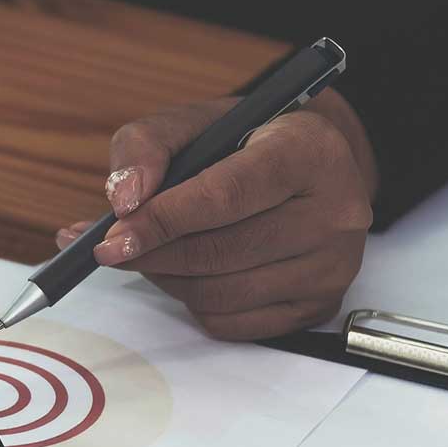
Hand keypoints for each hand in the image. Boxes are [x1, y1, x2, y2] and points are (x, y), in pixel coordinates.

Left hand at [58, 93, 378, 339]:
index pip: (225, 196)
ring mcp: (333, 265)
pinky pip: (233, 323)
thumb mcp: (193, 123)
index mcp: (308, 151)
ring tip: (150, 254)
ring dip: (168, 279)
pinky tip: (187, 274)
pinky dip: (195, 303)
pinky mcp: (320, 304)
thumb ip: (145, 147)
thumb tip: (123, 201)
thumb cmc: (242, 143)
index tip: (112, 237)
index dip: (161, 220)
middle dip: (153, 255)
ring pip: (221, 294)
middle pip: (221, 252)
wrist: (307, 167)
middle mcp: (335, 211)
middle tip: (111, 249)